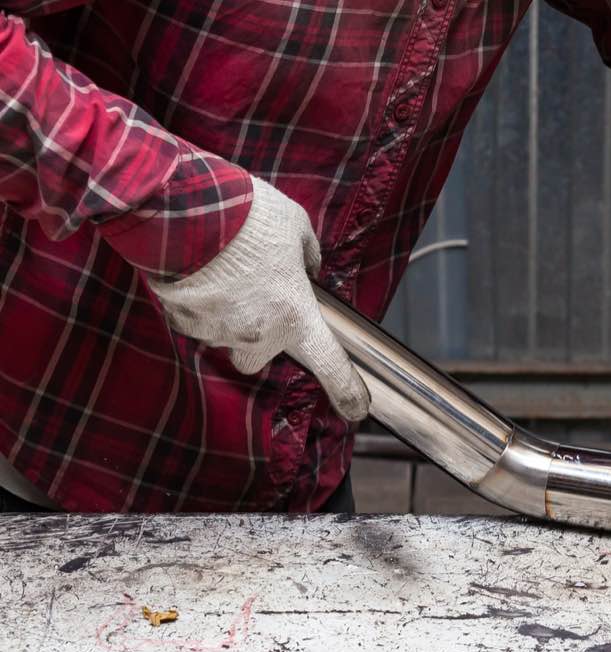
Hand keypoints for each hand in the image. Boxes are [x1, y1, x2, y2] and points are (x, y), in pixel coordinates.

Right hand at [146, 177, 369, 420]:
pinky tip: (202, 273)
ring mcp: (217, 332)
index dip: (346, 391)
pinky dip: (201, 305)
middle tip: (259, 301)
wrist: (185, 210)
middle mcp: (257, 334)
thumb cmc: (249, 217)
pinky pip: (198, 322)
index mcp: (295, 316)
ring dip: (229, 316)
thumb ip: (308, 257)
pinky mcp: (183, 322)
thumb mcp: (297, 228)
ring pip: (226, 338)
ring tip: (226, 274)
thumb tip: (307, 268)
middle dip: (260, 337)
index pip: (328, 364)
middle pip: (259, 358)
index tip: (357, 410)